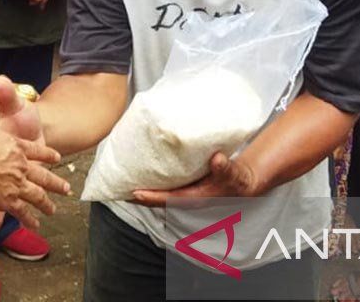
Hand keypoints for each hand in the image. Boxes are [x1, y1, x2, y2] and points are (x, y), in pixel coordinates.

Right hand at [0, 76, 49, 233]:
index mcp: (14, 146)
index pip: (36, 149)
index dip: (46, 153)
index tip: (56, 157)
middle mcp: (20, 165)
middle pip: (43, 175)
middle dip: (55, 182)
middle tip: (66, 188)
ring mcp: (16, 184)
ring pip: (37, 195)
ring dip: (46, 203)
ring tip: (52, 210)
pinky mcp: (7, 201)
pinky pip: (22, 212)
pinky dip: (28, 219)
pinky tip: (35, 225)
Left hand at [131, 152, 259, 206]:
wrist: (241, 181)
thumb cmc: (236, 179)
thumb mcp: (233, 173)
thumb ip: (225, 168)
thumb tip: (217, 160)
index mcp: (196, 197)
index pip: (169, 199)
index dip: (152, 197)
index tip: (135, 194)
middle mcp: (187, 197)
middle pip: (158, 200)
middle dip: (139, 197)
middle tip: (118, 188)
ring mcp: (185, 193)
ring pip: (159, 194)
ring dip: (143, 190)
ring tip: (123, 181)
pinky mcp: (184, 185)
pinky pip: (164, 186)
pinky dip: (152, 182)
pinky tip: (141, 173)